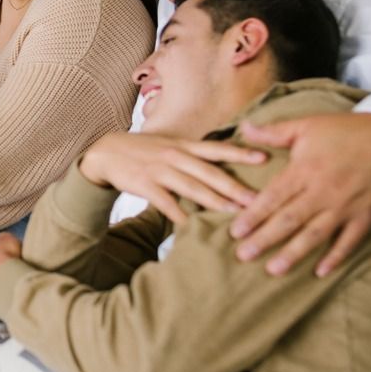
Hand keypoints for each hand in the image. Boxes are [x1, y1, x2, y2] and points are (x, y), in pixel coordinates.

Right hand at [79, 132, 266, 223]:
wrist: (105, 152)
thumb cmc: (142, 150)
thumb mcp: (168, 144)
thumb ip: (193, 153)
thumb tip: (222, 163)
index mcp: (183, 145)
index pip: (217, 149)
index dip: (241, 152)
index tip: (265, 158)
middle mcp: (175, 156)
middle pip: (210, 172)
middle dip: (235, 187)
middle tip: (259, 200)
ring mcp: (160, 170)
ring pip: (192, 187)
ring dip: (215, 202)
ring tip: (234, 214)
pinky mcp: (145, 185)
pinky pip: (166, 203)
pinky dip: (180, 216)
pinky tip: (192, 227)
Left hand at [231, 113, 370, 276]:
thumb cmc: (346, 131)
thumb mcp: (306, 125)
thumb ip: (273, 132)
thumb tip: (243, 126)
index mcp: (305, 170)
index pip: (273, 197)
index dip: (253, 215)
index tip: (234, 231)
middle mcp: (324, 191)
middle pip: (290, 219)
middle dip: (265, 239)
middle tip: (243, 255)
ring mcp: (346, 205)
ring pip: (316, 234)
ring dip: (294, 253)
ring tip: (273, 270)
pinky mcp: (366, 214)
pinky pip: (350, 240)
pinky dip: (336, 257)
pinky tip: (320, 272)